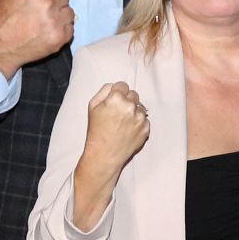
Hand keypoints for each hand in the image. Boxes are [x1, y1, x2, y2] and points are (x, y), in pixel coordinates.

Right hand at [0, 0, 73, 76]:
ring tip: (42, 23)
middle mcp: (48, 3)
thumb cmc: (4, 16)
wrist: (0, 47)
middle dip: (53, 3)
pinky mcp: (61, 37)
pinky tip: (46, 32)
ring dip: (59, 16)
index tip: (34, 0)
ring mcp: (55, 21)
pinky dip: (61, 30)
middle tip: (37, 13)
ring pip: (69, 12)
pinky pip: (70, 28)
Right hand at [71, 83, 148, 230]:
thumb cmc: (96, 130)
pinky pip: (144, 119)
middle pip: (133, 94)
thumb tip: (115, 86)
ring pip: (140, 106)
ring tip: (122, 123)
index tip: (114, 99)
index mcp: (116, 98)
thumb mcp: (92, 106)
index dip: (117, 92)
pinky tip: (127, 130)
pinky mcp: (146, 129)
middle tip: (117, 112)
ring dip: (133, 111)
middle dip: (126, 100)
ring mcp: (140, 118)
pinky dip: (137, 123)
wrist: (105, 154)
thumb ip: (104, 91)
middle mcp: (131, 106)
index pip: (123, 85)